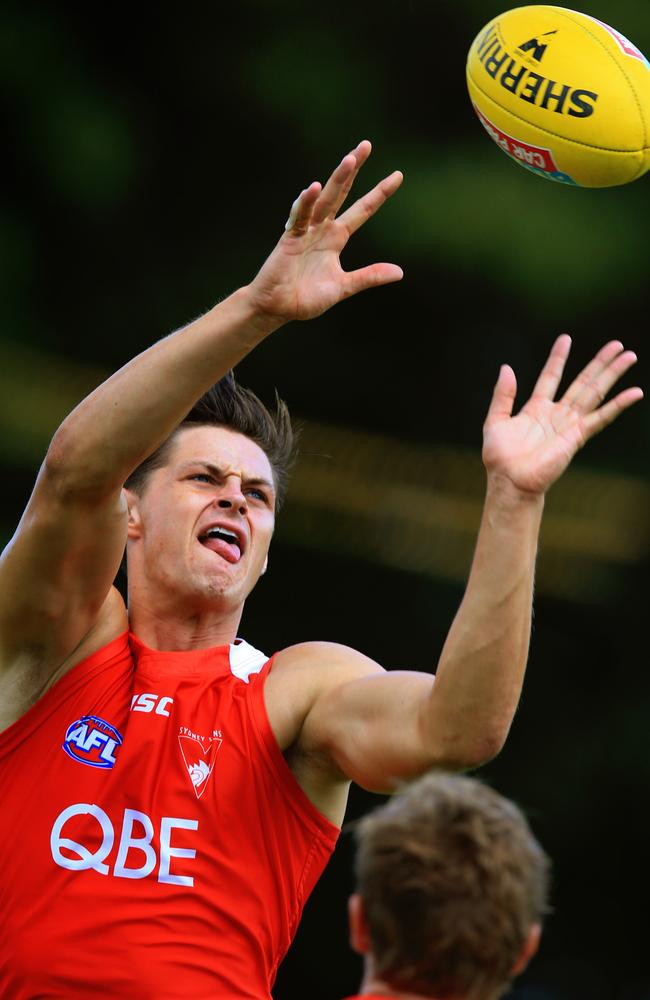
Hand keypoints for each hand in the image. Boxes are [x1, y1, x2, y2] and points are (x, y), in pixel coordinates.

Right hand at [247, 140, 402, 323]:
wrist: (278, 308)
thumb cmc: (306, 298)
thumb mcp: (344, 287)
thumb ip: (368, 277)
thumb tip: (400, 272)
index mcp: (336, 238)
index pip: (362, 210)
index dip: (379, 193)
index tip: (397, 176)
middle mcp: (322, 229)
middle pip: (341, 193)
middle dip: (353, 169)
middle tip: (366, 145)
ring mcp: (306, 231)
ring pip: (324, 199)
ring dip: (336, 179)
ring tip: (350, 159)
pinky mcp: (289, 239)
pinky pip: (299, 218)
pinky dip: (305, 204)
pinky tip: (313, 189)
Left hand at [482, 335, 642, 495]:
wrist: (510, 480)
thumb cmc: (500, 457)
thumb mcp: (495, 420)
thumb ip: (503, 394)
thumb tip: (506, 367)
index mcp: (536, 409)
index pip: (550, 377)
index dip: (558, 358)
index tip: (565, 338)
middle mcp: (556, 414)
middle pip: (582, 382)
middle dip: (599, 362)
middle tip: (617, 344)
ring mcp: (569, 424)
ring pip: (595, 393)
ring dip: (612, 374)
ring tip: (628, 356)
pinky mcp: (578, 436)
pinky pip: (602, 418)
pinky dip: (618, 405)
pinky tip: (635, 392)